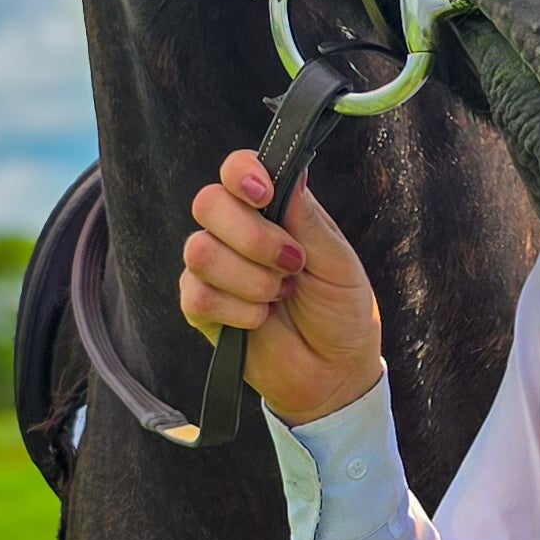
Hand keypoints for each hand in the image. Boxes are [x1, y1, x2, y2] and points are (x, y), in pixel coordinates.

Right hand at [180, 152, 383, 424]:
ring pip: (199, 250)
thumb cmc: (341, 309)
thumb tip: (293, 168)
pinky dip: (238, 310)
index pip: (236, 169)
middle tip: (292, 263)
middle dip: (253, 237)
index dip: (241, 173)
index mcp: (273, 210)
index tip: (264, 195)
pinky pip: (197, 295)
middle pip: (208, 202)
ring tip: (281, 295)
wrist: (333, 371)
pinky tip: (260, 319)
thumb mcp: (338, 261)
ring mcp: (214, 268)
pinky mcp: (200, 307)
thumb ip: (308, 219)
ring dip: (251, 278)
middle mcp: (236, 231)